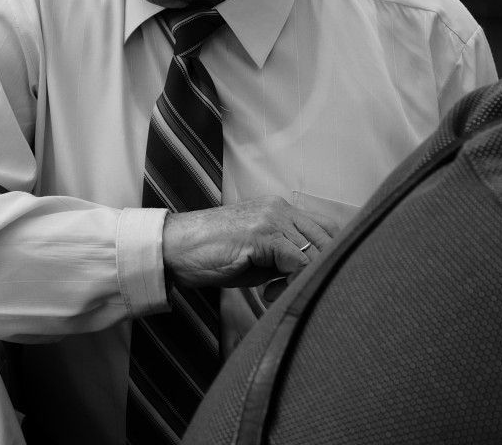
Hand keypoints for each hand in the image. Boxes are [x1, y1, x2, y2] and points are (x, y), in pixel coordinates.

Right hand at [162, 196, 337, 289]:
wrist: (172, 248)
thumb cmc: (209, 255)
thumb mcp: (256, 255)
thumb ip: (286, 259)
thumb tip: (312, 277)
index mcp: (278, 209)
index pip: (326, 230)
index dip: (325, 259)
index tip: (306, 283)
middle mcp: (279, 208)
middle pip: (328, 239)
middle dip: (320, 271)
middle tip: (293, 292)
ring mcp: (272, 218)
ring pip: (319, 252)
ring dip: (306, 280)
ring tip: (277, 294)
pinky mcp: (264, 234)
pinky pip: (301, 263)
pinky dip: (293, 284)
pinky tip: (268, 294)